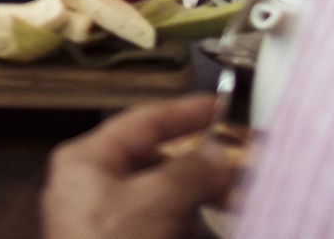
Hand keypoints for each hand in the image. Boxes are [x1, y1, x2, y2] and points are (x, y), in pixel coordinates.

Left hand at [41, 95, 235, 238]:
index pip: (143, 122)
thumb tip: (217, 154)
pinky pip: (167, 228)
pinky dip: (193, 228)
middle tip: (246, 174)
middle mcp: (95, 186)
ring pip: (169, 201)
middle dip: (205, 171)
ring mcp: (110, 222)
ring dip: (205, 204)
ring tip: (241, 205)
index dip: (185, 112)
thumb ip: (188, 172)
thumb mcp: (150, 203)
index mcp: (87, 161)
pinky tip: (223, 227)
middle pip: (161, 164)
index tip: (223, 107)